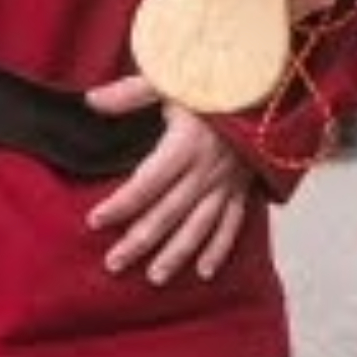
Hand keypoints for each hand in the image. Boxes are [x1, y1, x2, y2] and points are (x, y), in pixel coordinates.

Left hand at [79, 77, 261, 284]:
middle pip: (169, 213)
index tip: (95, 221)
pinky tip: (204, 272)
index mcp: (186, 145)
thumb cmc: (213, 81)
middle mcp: (206, 170)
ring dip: (176, 254)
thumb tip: (91, 101)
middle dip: (140, 240)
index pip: (146, 183)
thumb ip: (131, 93)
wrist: (264, 84)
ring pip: (199, 226)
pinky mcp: (242, 188)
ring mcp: (227, 183)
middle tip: (114, 264)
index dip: (121, 204)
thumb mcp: (171, 79)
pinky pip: (232, 224)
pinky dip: (219, 249)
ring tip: (154, 277)